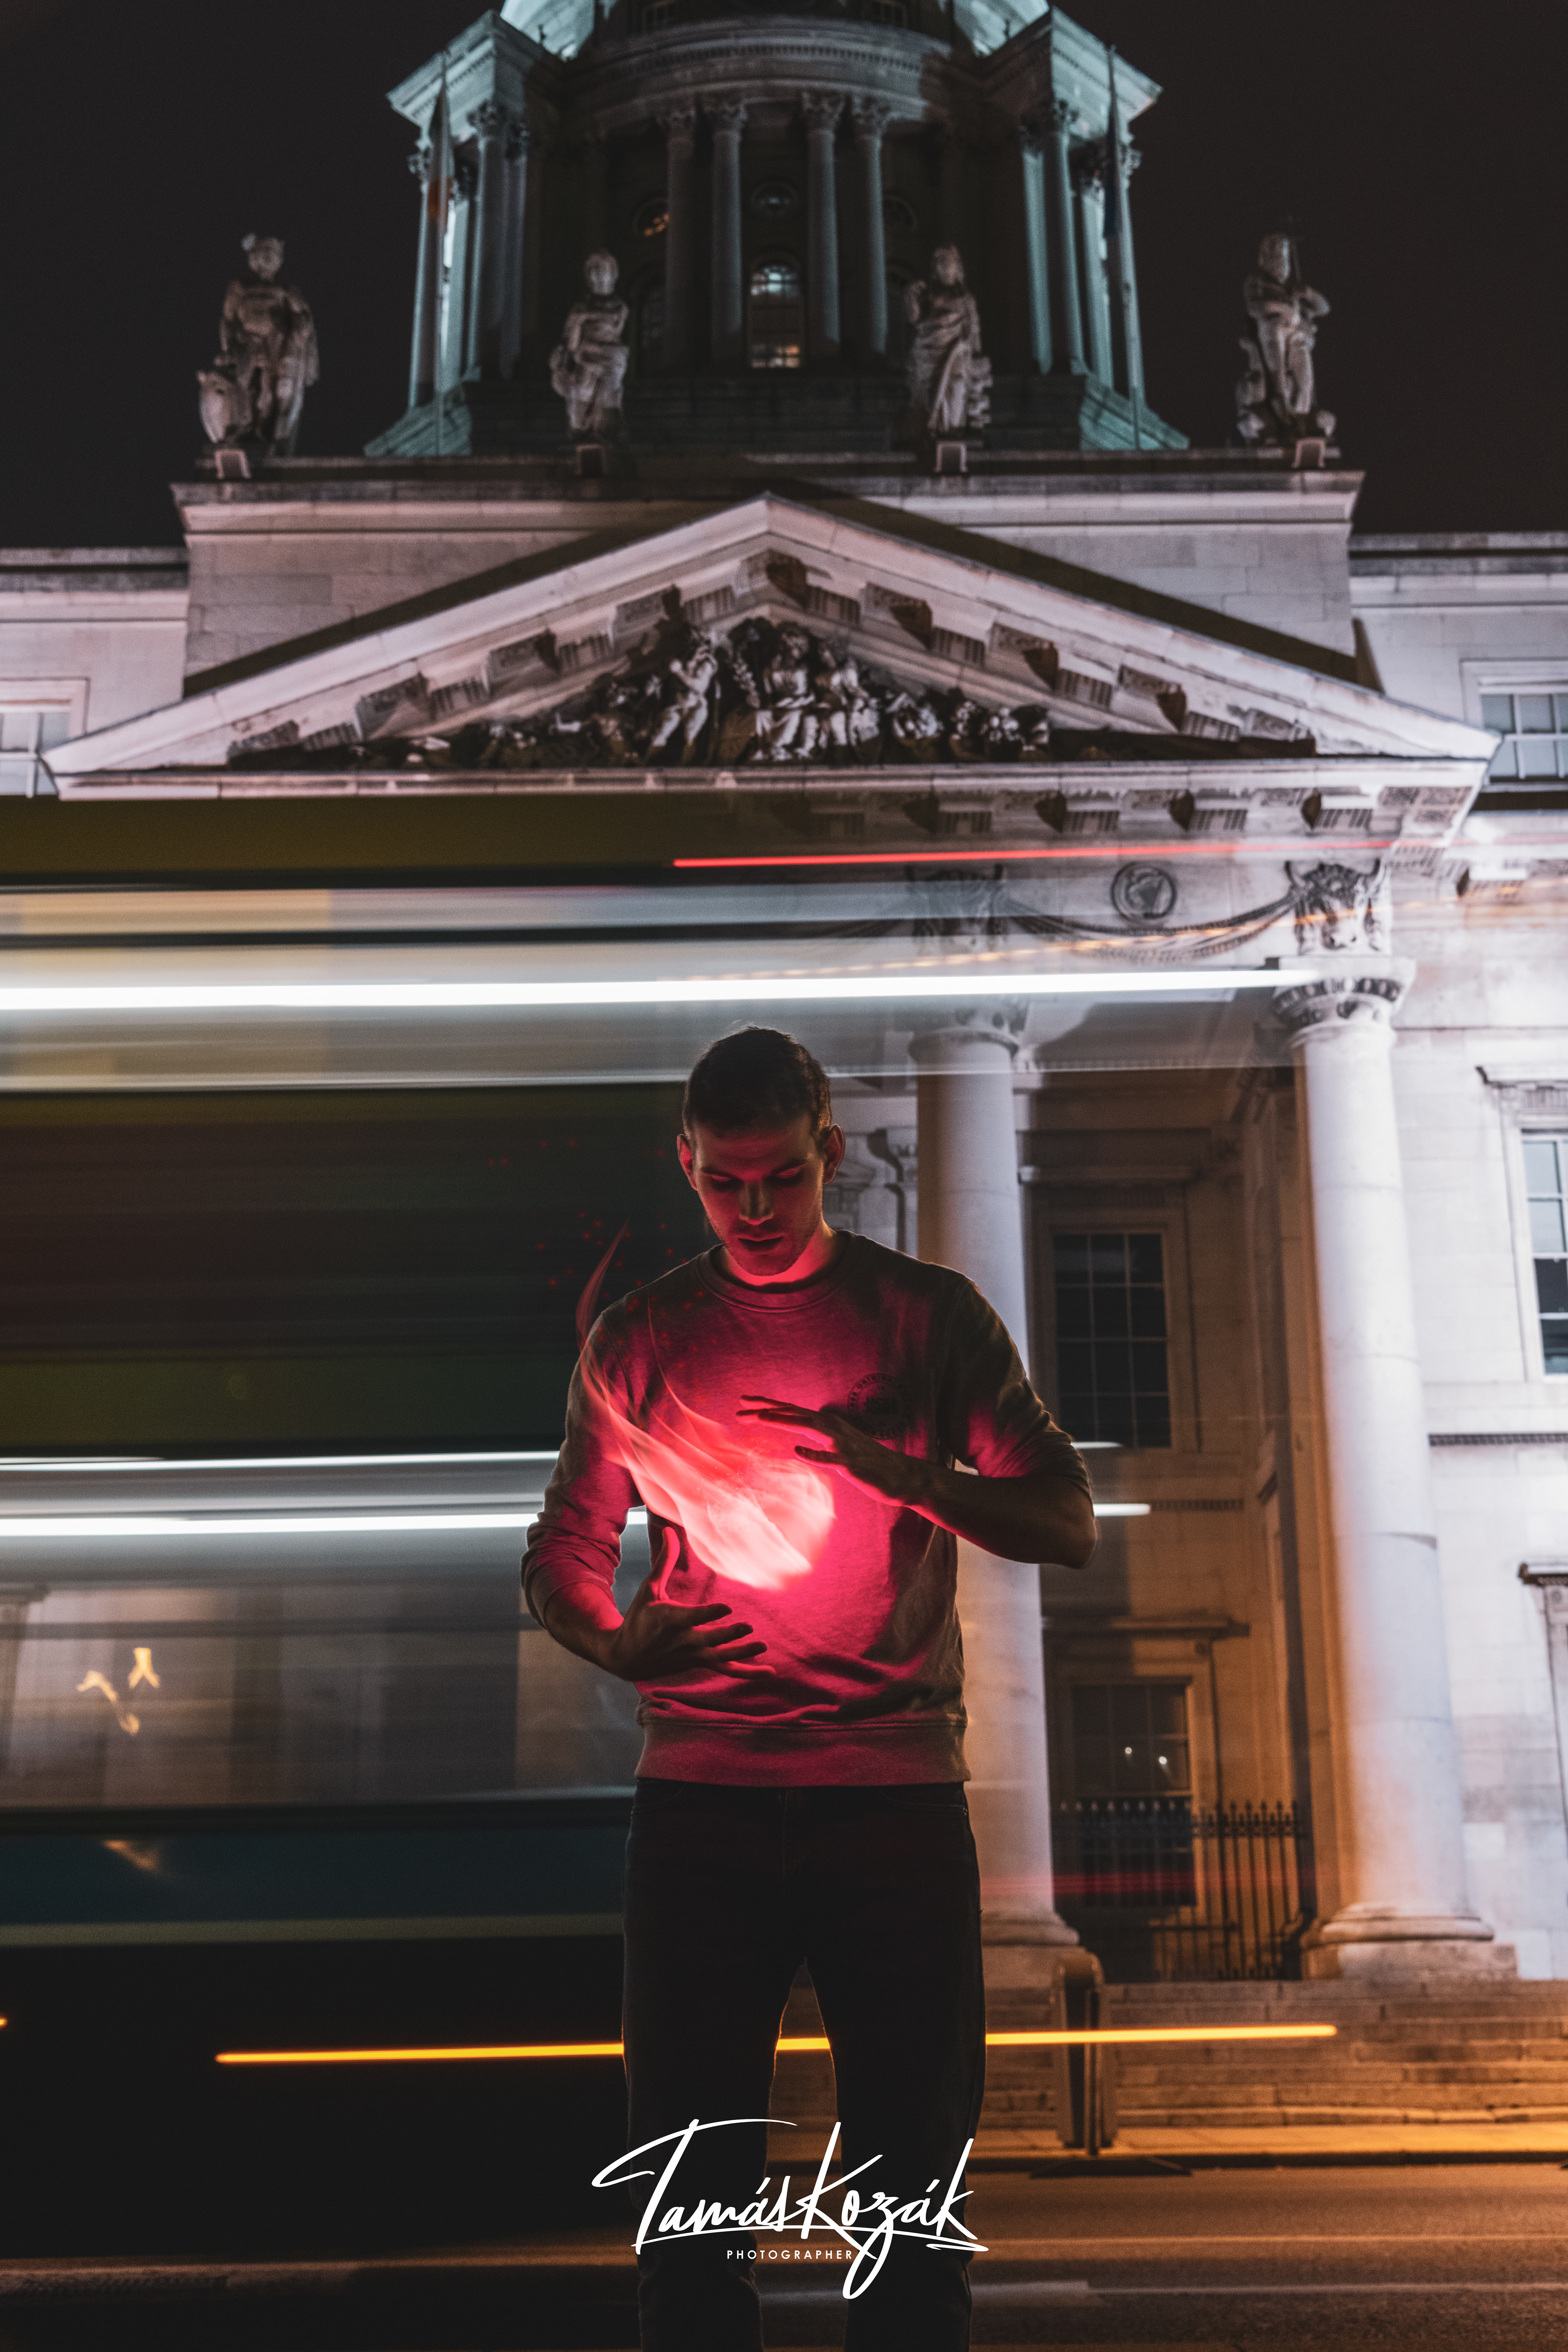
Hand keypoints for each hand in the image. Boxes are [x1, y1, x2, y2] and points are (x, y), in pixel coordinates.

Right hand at [595, 1526, 767, 1682]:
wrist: (627, 1657)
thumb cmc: (639, 1618)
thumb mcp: (649, 1589)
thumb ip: (665, 1561)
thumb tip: (669, 1530)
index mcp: (668, 1620)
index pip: (691, 1618)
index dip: (709, 1613)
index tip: (727, 1607)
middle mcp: (681, 1640)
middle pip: (709, 1640)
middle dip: (728, 1635)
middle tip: (749, 1627)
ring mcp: (692, 1655)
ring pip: (720, 1659)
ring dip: (742, 1654)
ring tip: (763, 1645)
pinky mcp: (699, 1662)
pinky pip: (725, 1669)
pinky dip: (746, 1672)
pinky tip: (768, 1672)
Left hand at [736, 1396, 921, 1511]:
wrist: (901, 1477)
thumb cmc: (868, 1463)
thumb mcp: (839, 1447)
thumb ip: (820, 1439)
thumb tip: (800, 1437)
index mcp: (829, 1426)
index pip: (793, 1412)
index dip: (768, 1405)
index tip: (744, 1402)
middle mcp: (834, 1429)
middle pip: (795, 1414)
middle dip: (767, 1410)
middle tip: (740, 1408)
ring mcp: (843, 1445)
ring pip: (810, 1428)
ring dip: (785, 1422)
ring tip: (761, 1418)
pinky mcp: (851, 1464)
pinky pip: (830, 1459)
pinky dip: (814, 1453)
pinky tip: (797, 1451)